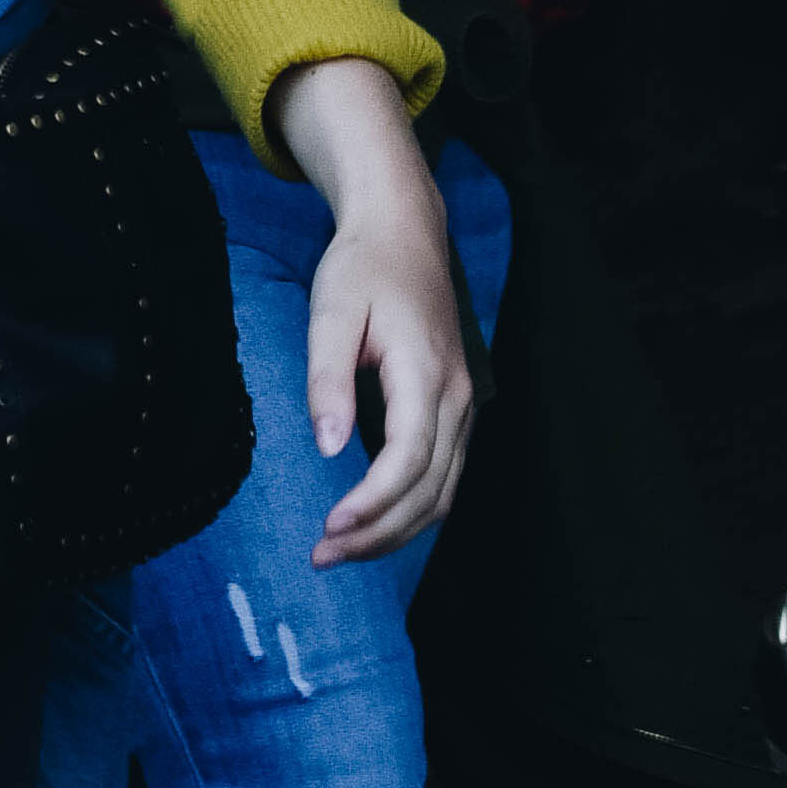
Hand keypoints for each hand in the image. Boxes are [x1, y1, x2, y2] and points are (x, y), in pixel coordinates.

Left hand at [268, 56, 473, 566]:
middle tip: (322, 556)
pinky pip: (443, 477)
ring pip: (441, 493)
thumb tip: (328, 447)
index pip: (408, 460)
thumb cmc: (364, 266)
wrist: (405, 231)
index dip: (372, 504)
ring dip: (394, 530)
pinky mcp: (456, 409)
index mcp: (427, 372)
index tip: (329, 529)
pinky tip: (372, 521)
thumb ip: (328, 376)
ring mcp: (464, 406)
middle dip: (377, 534)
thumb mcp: (333, 308)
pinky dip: (411, 509)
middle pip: (428, 491)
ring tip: (340, 549)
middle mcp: (457, 398)